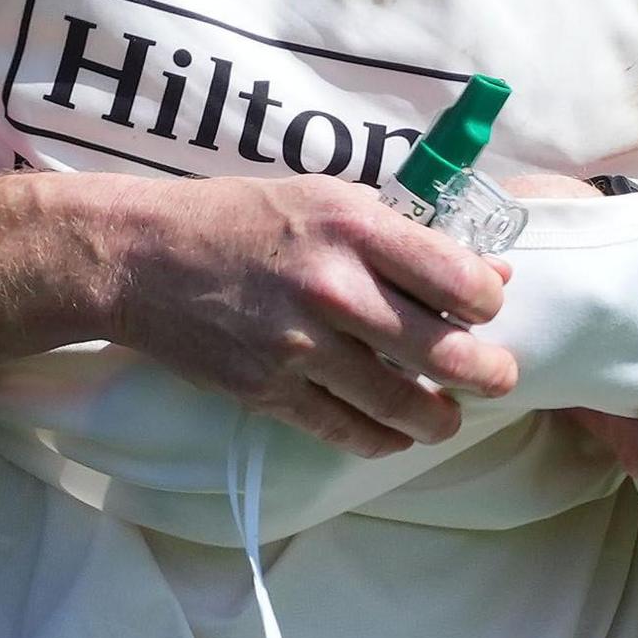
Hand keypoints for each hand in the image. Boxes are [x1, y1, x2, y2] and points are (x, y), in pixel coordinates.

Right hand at [0, 172, 518, 459]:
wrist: (141, 258)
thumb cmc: (238, 217)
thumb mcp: (325, 199)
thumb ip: (402, 235)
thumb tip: (484, 274)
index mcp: (354, 227)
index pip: (460, 281)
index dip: (487, 302)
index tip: (483, 308)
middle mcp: (336, 288)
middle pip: (448, 353)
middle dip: (488, 374)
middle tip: (496, 378)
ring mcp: (303, 347)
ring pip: (405, 405)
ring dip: (441, 418)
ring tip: (447, 416)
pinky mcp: (272, 391)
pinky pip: (349, 431)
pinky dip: (383, 438)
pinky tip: (393, 430)